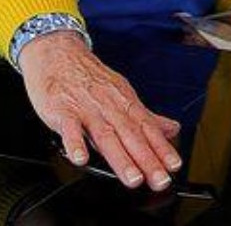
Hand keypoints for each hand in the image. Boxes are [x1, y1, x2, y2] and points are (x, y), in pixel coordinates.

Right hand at [19, 31, 181, 190]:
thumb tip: (172, 129)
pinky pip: (69, 127)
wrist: (57, 51)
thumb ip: (146, 116)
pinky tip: (81, 158)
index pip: (147, 127)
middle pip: (130, 134)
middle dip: (147, 159)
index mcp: (123, 101)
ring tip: (132, 178)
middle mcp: (108, 104)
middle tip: (160, 180)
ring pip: (105, 134)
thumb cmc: (87, 76)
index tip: (174, 166)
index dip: (161, 147)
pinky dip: (75, 142)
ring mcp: (85, 107)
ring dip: (120, 157)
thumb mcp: (120, 91)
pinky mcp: (62, 109)